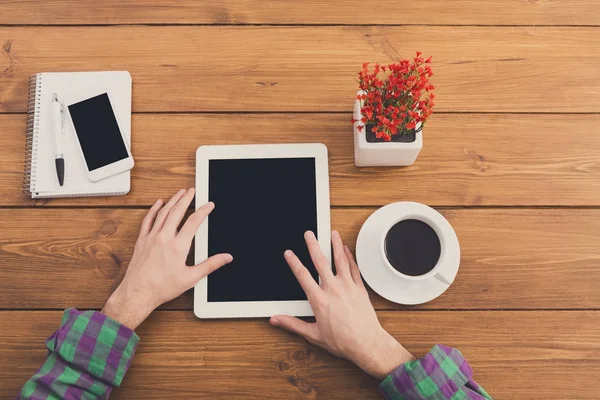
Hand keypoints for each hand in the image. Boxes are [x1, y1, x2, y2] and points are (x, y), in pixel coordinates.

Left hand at [102, 188, 232, 329]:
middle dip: (186, 199)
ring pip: (163, 213)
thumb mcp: (191, 277)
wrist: (138, 293)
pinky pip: (148, 220)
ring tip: (180, 193)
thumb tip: (226, 258)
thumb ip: (210, 265)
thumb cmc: (162, 287)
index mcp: (178, 246)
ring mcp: (151, 237)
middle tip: (192, 191)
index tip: (209, 205)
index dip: (203, 210)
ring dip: (172, 201)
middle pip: (177, 211)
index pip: (194, 222)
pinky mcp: (142, 240)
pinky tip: (158, 204)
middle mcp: (164, 238)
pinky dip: (154, 210)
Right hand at [270, 230, 413, 379]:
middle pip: (321, 262)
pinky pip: (354, 268)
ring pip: (340, 260)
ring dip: (335, 244)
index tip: (289, 253)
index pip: (303, 276)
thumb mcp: (313, 334)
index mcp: (319, 300)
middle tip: (309, 234)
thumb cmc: (342, 341)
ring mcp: (348, 287)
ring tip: (332, 233)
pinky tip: (346, 249)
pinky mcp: (360, 289)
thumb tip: (276, 320)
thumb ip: (292, 324)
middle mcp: (333, 290)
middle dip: (313, 245)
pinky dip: (349, 257)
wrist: (366, 344)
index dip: (294, 262)